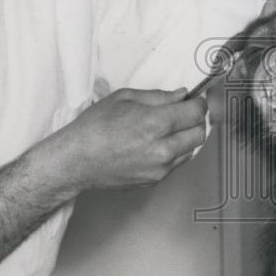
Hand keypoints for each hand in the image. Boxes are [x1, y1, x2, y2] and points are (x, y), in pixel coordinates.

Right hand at [58, 87, 207, 191]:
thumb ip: (158, 96)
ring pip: (192, 150)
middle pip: (200, 133)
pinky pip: (177, 163)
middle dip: (196, 120)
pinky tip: (158, 143)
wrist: (76, 161)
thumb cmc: (94, 128)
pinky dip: (175, 151)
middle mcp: (162, 149)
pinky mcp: (155, 180)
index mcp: (154, 124)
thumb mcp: (124, 98)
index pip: (196, 112)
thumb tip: (181, 95)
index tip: (194, 100)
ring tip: (169, 128)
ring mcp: (160, 168)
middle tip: (185, 112)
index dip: (198, 102)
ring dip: (187, 137)